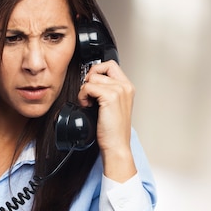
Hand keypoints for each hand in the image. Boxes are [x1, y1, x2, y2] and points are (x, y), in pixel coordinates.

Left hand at [78, 60, 136, 181]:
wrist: (116, 145)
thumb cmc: (113, 131)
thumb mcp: (113, 106)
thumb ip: (107, 91)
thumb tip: (91, 81)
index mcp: (127, 87)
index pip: (110, 65)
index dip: (97, 71)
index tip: (91, 84)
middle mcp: (125, 86)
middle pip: (99, 70)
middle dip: (89, 81)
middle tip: (88, 95)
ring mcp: (119, 90)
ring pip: (92, 78)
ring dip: (85, 91)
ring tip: (89, 104)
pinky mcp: (110, 97)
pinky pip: (88, 87)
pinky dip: (83, 96)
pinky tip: (87, 106)